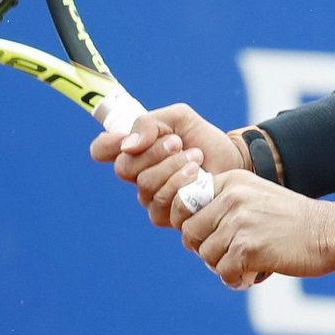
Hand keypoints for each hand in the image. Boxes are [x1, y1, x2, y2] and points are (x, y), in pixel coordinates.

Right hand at [89, 103, 243, 226]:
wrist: (232, 159)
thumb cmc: (203, 139)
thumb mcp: (179, 118)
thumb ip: (150, 123)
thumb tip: (128, 145)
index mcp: (135, 150)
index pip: (102, 149)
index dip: (108, 145)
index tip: (128, 139)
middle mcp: (137, 175)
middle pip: (125, 167)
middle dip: (155, 153)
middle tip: (178, 143)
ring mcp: (150, 198)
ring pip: (146, 185)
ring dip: (173, 167)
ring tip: (195, 157)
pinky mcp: (167, 216)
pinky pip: (163, 203)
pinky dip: (182, 185)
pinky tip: (198, 177)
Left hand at [179, 171, 334, 287]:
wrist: (326, 233)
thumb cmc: (292, 219)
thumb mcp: (256, 195)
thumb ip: (224, 203)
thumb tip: (187, 230)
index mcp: (232, 181)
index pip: (186, 202)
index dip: (189, 223)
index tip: (203, 235)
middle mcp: (232, 198)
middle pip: (191, 231)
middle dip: (204, 247)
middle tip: (225, 254)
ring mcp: (238, 223)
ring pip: (206, 254)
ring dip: (221, 264)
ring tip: (243, 264)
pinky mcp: (246, 250)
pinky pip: (223, 271)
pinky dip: (235, 278)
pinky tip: (251, 274)